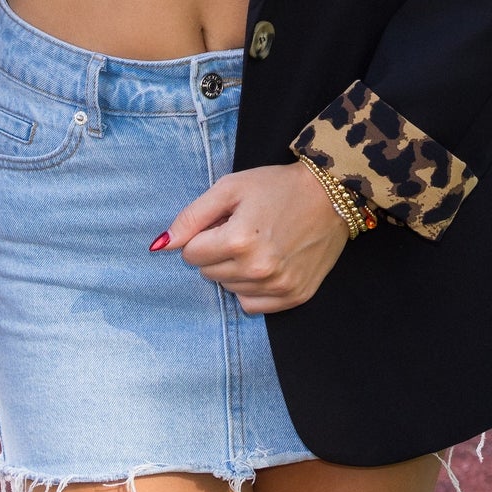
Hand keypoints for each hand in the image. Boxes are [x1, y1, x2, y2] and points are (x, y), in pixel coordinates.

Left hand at [154, 161, 349, 313]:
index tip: (222, 222)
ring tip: (257, 244)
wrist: (330, 195)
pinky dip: (252, 288)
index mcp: (238, 240)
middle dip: (217, 252)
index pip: (191, 254)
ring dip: (235, 270)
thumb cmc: (276, 186)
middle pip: (209, 274)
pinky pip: (252, 305)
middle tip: (241, 229)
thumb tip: (161, 245)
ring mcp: (277, 286)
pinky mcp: (294, 297)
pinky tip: (266, 265)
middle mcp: (257, 270)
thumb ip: (192, 216)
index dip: (202, 236)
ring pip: (229, 289)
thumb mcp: (230, 188)